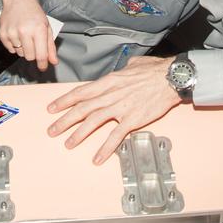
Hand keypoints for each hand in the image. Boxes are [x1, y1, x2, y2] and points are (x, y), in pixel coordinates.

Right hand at [0, 0, 57, 70]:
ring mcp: (12, 32)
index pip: (40, 55)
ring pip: (19, 54)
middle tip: (33, 43)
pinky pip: (10, 49)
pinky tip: (17, 36)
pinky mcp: (3, 33)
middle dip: (33, 54)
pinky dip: (14, 46)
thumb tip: (53, 62)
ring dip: (23, 49)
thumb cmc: (34, 13)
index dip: (42, 64)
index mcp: (38, 29)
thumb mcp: (46, 27)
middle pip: (30, 57)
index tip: (43, 67)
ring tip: (24, 36)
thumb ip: (50, 46)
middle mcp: (25, 31)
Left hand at [46, 55, 178, 163]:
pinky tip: (97, 158)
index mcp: (109, 81)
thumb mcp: (133, 64)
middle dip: (64, 120)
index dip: (64, 101)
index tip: (52, 108)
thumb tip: (122, 69)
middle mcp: (111, 94)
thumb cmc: (154, 70)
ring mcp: (121, 107)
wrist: (170, 78)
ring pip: (93, 122)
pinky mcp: (132, 119)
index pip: (81, 92)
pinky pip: (115, 136)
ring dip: (79, 134)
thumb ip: (123, 70)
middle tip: (52, 130)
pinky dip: (105, 148)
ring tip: (68, 144)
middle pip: (82, 108)